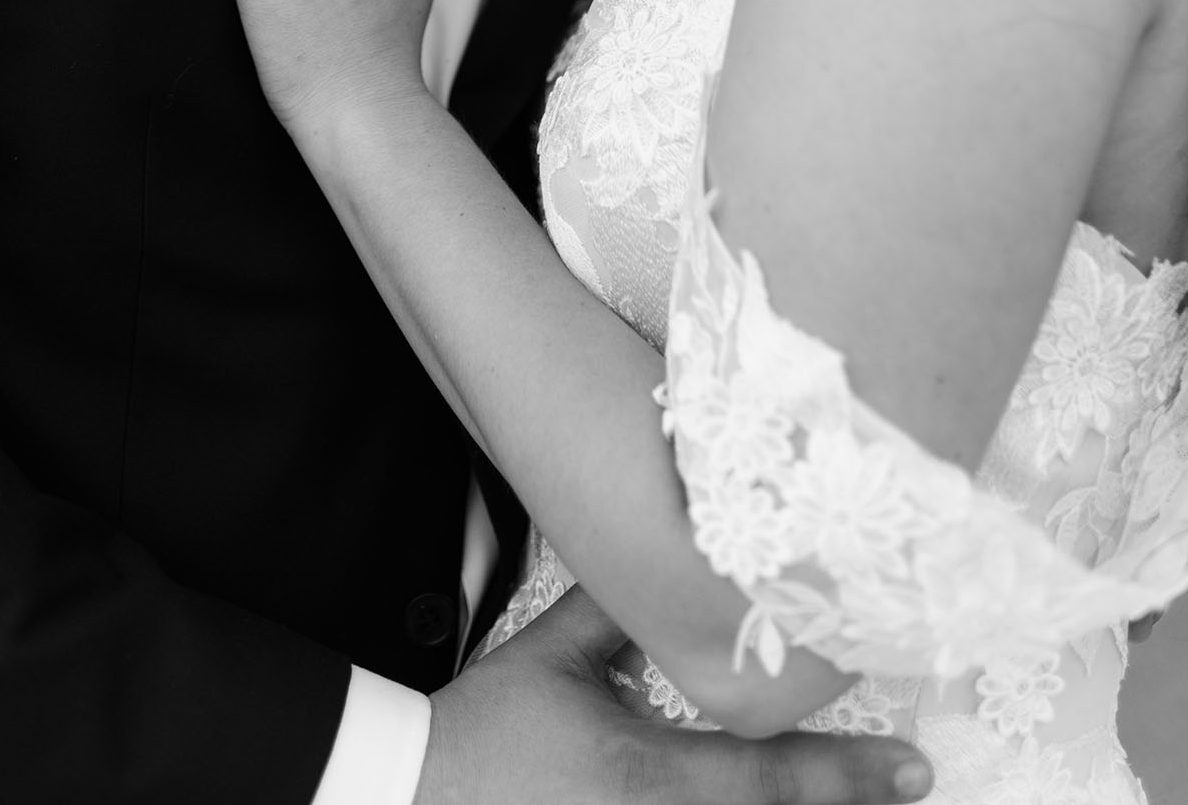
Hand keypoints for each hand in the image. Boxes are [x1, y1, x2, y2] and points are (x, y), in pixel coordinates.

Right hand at [420, 588, 931, 804]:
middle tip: (918, 788)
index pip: (768, 776)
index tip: (918, 767)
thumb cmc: (493, 729)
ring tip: (879, 801)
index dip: (848, 773)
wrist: (418, 794)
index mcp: (646, 771)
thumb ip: (626, 607)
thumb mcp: (557, 654)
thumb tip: (685, 556)